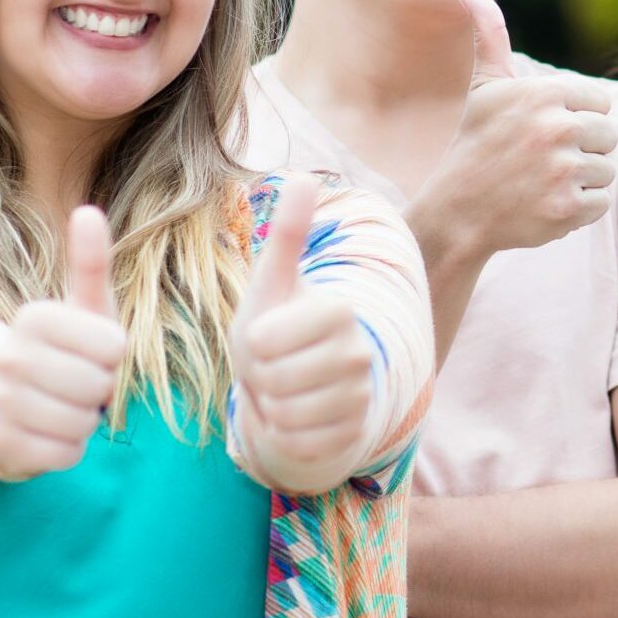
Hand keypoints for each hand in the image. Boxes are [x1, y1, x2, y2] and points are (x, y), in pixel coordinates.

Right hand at [0, 205, 121, 478]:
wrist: (8, 401)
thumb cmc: (64, 350)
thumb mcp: (85, 307)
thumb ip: (91, 262)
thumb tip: (87, 211)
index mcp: (33, 317)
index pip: (113, 347)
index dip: (112, 356)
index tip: (91, 353)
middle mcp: (8, 356)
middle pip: (98, 386)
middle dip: (100, 390)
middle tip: (79, 384)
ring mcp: (0, 402)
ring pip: (82, 422)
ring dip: (84, 420)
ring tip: (65, 406)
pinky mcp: (0, 444)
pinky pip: (65, 454)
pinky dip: (68, 449)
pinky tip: (50, 433)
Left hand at [231, 179, 372, 488]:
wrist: (300, 386)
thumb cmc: (278, 329)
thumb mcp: (272, 285)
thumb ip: (289, 235)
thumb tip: (303, 174)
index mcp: (339, 310)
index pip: (268, 340)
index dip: (255, 343)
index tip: (269, 336)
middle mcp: (360, 352)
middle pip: (276, 379)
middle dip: (260, 378)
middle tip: (274, 367)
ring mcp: (361, 396)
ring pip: (287, 413)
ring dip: (271, 407)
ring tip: (284, 391)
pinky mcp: (354, 434)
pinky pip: (299, 442)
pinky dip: (285, 435)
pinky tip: (296, 418)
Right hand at [407, 0, 615, 260]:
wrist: (457, 212)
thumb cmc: (476, 143)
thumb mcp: (484, 88)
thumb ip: (490, 38)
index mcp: (545, 93)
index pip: (600, 103)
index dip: (576, 118)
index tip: (543, 131)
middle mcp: (557, 128)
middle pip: (608, 136)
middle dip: (582, 150)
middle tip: (541, 160)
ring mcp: (563, 170)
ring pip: (606, 170)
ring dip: (580, 180)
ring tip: (541, 182)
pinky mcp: (568, 209)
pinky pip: (600, 203)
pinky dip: (578, 209)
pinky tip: (544, 204)